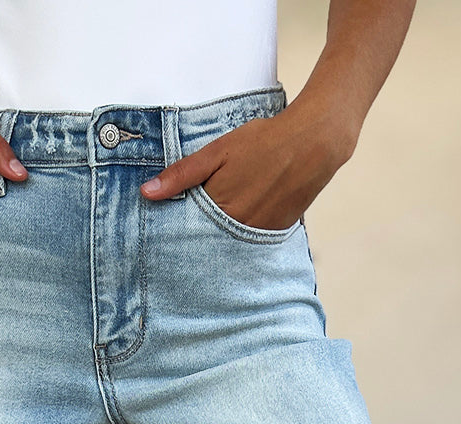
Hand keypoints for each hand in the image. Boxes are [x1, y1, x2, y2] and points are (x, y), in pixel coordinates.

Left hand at [139, 103, 352, 231]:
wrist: (313, 145)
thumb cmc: (263, 143)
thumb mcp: (217, 152)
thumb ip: (182, 174)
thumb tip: (147, 193)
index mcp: (219, 209)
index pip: (187, 231)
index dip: (175, 229)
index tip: (162, 233)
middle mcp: (237, 229)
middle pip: (207, 241)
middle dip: (196, 238)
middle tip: (189, 232)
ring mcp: (257, 234)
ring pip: (228, 243)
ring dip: (218, 237)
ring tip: (217, 223)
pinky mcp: (274, 233)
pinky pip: (249, 240)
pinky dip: (239, 233)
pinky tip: (241, 218)